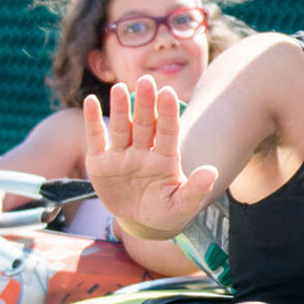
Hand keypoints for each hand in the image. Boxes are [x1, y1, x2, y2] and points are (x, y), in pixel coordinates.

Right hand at [83, 76, 220, 239]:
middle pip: (145, 124)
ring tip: (120, 88)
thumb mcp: (182, 205)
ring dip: (120, 108)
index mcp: (166, 158)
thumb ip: (196, 189)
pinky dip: (92, 120)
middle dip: (146, 104)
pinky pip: (96, 138)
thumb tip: (213, 172)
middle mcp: (144, 151)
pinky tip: (90, 101)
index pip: (168, 132)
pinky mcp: (100, 163)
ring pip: (122, 127)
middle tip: (147, 81)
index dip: (168, 113)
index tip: (168, 94)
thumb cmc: (166, 211)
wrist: (141, 223)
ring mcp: (122, 155)